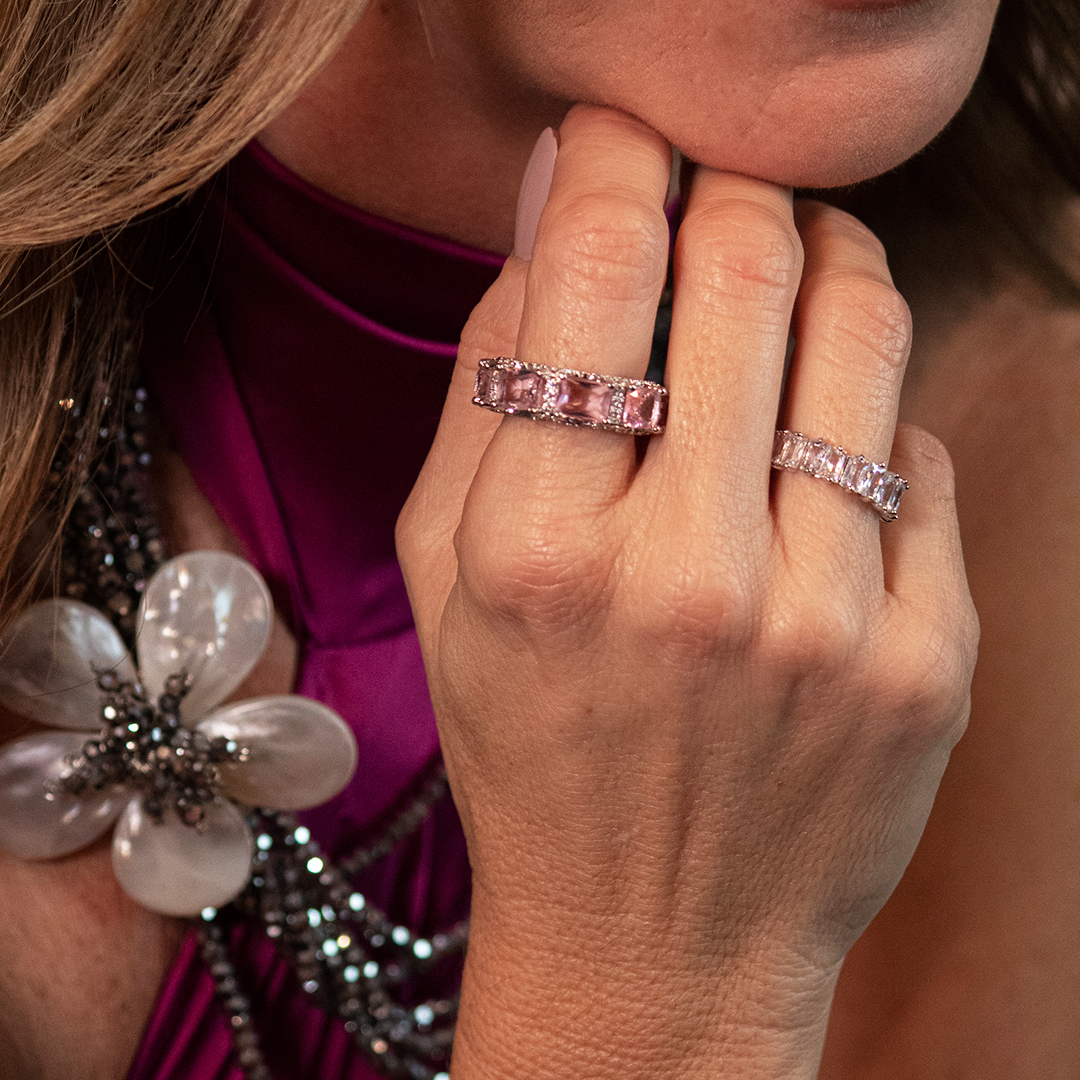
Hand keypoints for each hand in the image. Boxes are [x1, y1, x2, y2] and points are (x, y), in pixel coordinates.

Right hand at [397, 105, 977, 1079]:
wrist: (654, 938)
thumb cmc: (533, 749)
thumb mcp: (447, 576)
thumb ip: (492, 381)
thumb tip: (555, 206)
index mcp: (538, 555)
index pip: (593, 271)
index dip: (610, 161)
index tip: (616, 141)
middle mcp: (689, 581)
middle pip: (750, 268)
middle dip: (732, 191)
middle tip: (715, 194)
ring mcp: (828, 623)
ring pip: (864, 331)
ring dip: (827, 260)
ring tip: (791, 271)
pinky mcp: (928, 658)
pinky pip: (922, 453)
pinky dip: (867, 416)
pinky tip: (818, 457)